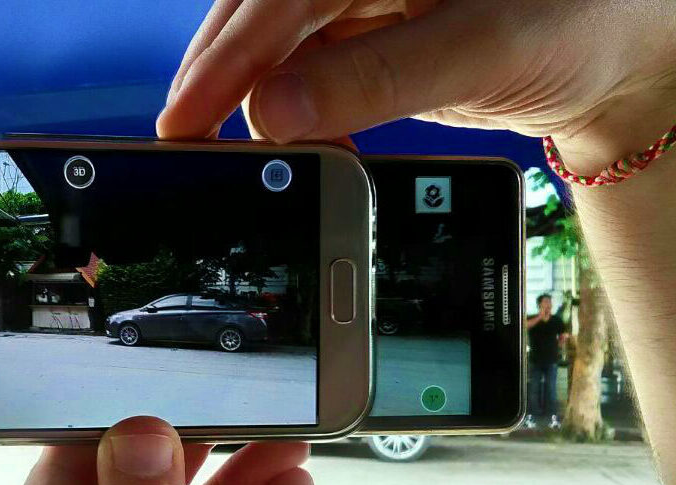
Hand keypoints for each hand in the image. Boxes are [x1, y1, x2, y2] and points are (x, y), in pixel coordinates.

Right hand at [156, 0, 675, 173]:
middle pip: (262, 9)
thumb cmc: (586, 22)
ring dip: (249, 94)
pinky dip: (290, 104)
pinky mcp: (373, 27)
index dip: (226, 57)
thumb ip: (378, 78)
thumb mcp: (487, 50)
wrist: (625, 52)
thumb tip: (273, 111)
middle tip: (181, 140)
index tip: (185, 117)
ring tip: (230, 148)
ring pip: (277, 38)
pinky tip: (290, 135)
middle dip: (218, 74)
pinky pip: (308, 61)